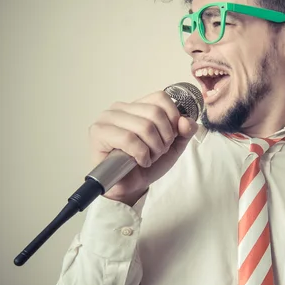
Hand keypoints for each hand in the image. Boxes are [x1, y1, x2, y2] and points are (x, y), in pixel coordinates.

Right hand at [88, 90, 197, 204]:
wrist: (131, 186)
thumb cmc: (147, 163)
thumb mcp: (174, 146)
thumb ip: (185, 131)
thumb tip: (186, 121)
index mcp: (137, 106)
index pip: (161, 98)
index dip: (172, 118)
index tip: (170, 137)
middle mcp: (120, 108)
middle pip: (155, 113)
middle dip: (164, 138)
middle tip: (157, 151)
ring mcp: (107, 119)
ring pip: (144, 126)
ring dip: (153, 148)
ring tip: (148, 157)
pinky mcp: (99, 133)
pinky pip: (129, 139)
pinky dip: (141, 154)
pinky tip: (140, 161)